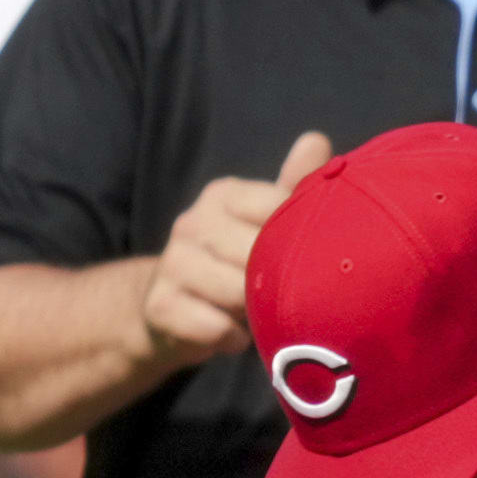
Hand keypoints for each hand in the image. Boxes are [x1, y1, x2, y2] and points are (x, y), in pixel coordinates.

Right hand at [140, 128, 329, 369]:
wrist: (169, 312)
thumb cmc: (234, 264)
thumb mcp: (265, 223)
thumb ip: (293, 188)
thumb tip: (316, 139)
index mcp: (224, 196)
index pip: (279, 208)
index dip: (303, 239)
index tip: (313, 259)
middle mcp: (193, 221)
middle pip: (259, 253)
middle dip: (279, 281)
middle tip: (285, 295)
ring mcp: (173, 262)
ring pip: (237, 291)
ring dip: (257, 313)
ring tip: (257, 313)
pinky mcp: (160, 305)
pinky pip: (214, 326)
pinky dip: (233, 338)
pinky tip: (235, 335)